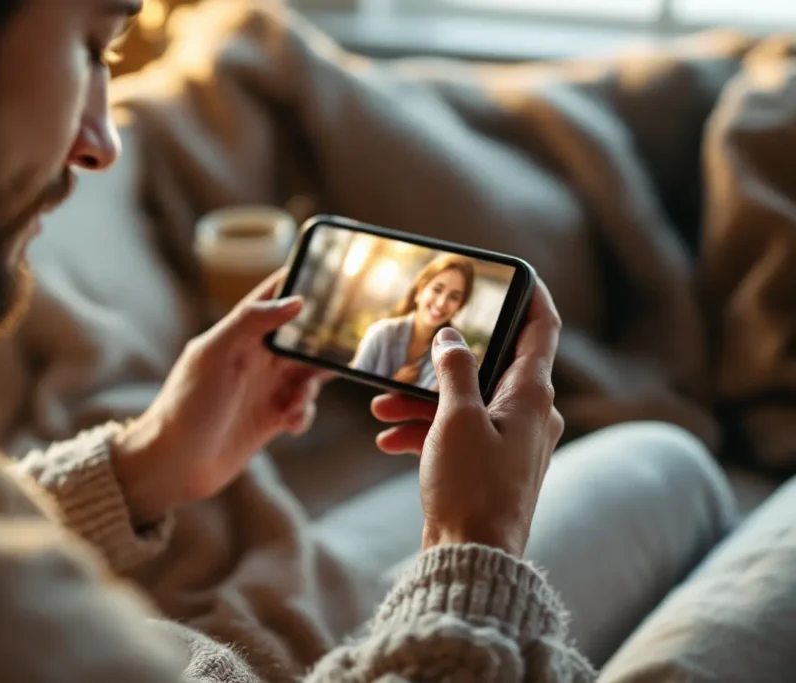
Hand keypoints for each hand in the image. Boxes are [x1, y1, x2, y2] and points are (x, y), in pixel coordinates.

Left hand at [115, 272, 329, 523]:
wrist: (174, 464)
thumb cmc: (186, 405)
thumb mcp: (215, 356)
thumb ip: (250, 322)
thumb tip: (296, 300)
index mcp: (239, 335)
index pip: (273, 298)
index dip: (300, 285)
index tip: (333, 279)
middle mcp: (254, 358)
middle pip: (300, 338)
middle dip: (320, 342)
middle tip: (342, 349)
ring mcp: (263, 388)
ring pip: (307, 374)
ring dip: (312, 385)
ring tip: (296, 400)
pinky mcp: (270, 419)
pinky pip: (302, 408)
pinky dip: (304, 414)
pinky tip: (290, 423)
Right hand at [370, 281, 563, 556]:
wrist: (471, 557)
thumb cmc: (470, 487)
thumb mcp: (456, 418)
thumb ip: (454, 370)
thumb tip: (453, 338)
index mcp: (533, 396)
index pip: (542, 329)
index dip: (531, 296)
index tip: (515, 275)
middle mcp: (530, 415)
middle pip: (490, 367)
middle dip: (444, 360)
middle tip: (415, 345)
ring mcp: (511, 442)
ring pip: (467, 402)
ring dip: (424, 399)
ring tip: (381, 404)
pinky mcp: (490, 465)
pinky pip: (459, 433)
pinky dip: (427, 429)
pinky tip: (390, 437)